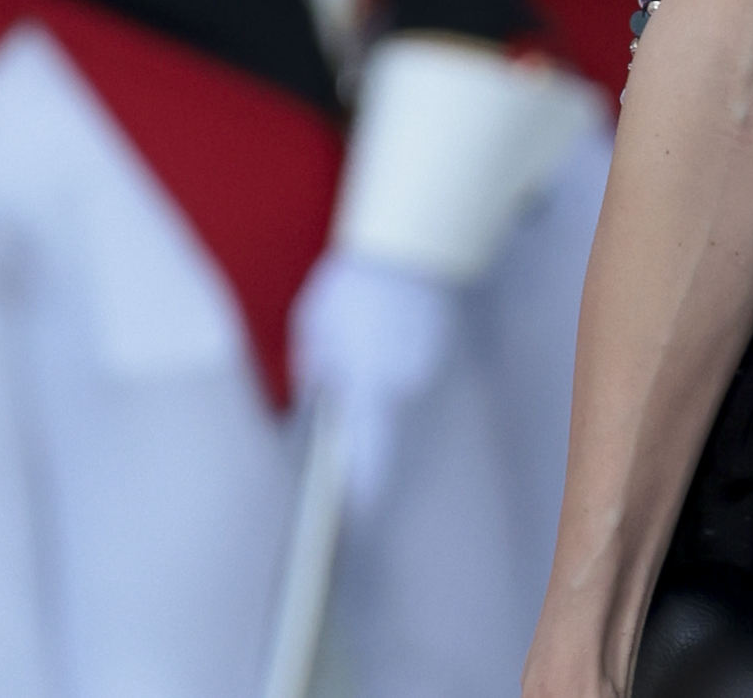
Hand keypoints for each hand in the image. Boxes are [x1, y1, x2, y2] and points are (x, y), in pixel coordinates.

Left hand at [291, 248, 459, 512]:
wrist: (404, 243)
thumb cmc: (349, 286)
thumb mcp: (313, 329)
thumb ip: (315, 373)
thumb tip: (317, 402)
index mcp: (369, 383)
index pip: (370, 452)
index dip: (365, 486)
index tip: (358, 509)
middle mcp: (405, 381)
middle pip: (384, 422)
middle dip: (363, 417)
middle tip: (342, 380)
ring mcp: (427, 364)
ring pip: (398, 392)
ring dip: (380, 384)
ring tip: (363, 341)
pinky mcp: (439, 346)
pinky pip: (412, 367)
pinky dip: (397, 360)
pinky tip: (383, 329)